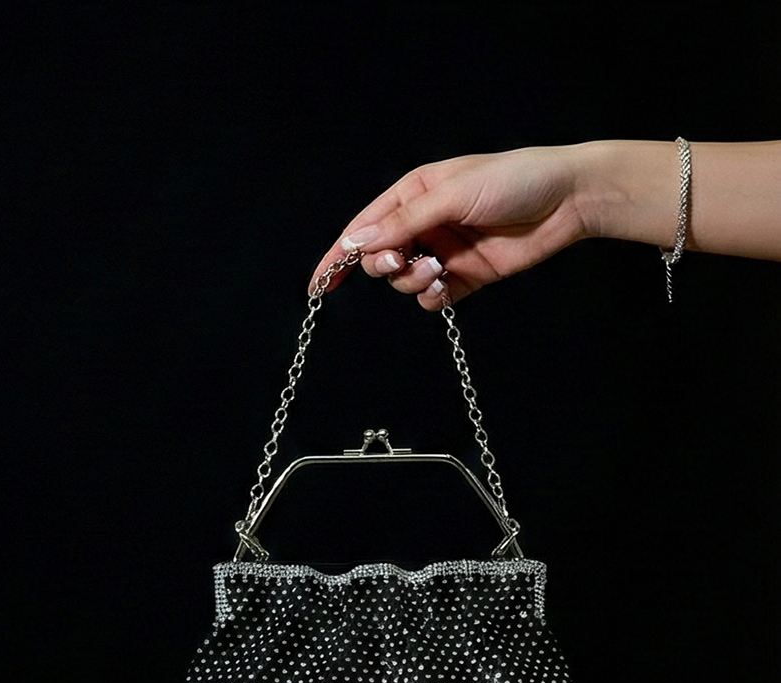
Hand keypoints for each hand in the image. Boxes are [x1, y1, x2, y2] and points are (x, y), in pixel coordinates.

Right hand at [309, 145, 588, 309]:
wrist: (567, 200)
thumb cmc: (512, 181)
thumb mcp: (451, 193)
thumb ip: (403, 221)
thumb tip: (356, 241)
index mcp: (413, 194)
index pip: (364, 228)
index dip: (338, 256)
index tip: (317, 285)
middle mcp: (424, 224)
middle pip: (380, 257)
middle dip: (383, 265)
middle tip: (401, 261)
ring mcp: (443, 252)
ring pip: (405, 281)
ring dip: (413, 280)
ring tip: (440, 268)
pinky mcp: (465, 277)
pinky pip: (432, 298)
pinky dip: (432, 298)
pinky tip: (445, 287)